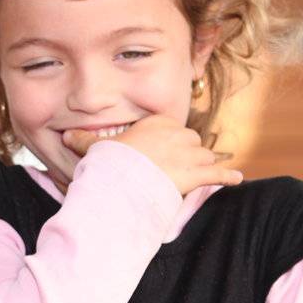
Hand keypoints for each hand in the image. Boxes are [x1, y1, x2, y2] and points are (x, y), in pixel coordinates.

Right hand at [63, 114, 242, 195]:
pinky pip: (220, 174)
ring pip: (205, 156)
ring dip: (205, 165)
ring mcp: (191, 154)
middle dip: (189, 153)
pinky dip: (229, 177)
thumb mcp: (97, 149)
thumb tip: (65, 135)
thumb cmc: (111, 162)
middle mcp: (179, 134)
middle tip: (180, 166)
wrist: (124, 180)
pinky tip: (237, 179)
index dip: (168, 142)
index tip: (161, 153)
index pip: (171, 129)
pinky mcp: (199, 174)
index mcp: (158, 123)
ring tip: (206, 173)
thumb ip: (85, 142)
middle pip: (191, 142)